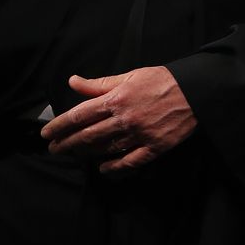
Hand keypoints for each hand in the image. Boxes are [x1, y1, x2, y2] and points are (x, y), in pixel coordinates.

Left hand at [41, 67, 197, 173]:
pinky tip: (104, 169)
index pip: (79, 115)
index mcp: (116, 99)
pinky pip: (130, 162)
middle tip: (54, 149)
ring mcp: (140, 135)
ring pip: (105, 149)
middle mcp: (125, 119)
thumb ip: (99, 83)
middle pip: (87, 136)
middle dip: (67, 144)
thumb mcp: (130, 75)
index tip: (47, 133)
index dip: (59, 126)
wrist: (197, 90)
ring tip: (74, 155)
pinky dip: (115, 168)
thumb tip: (73, 82)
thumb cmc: (163, 80)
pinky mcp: (155, 147)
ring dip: (86, 155)